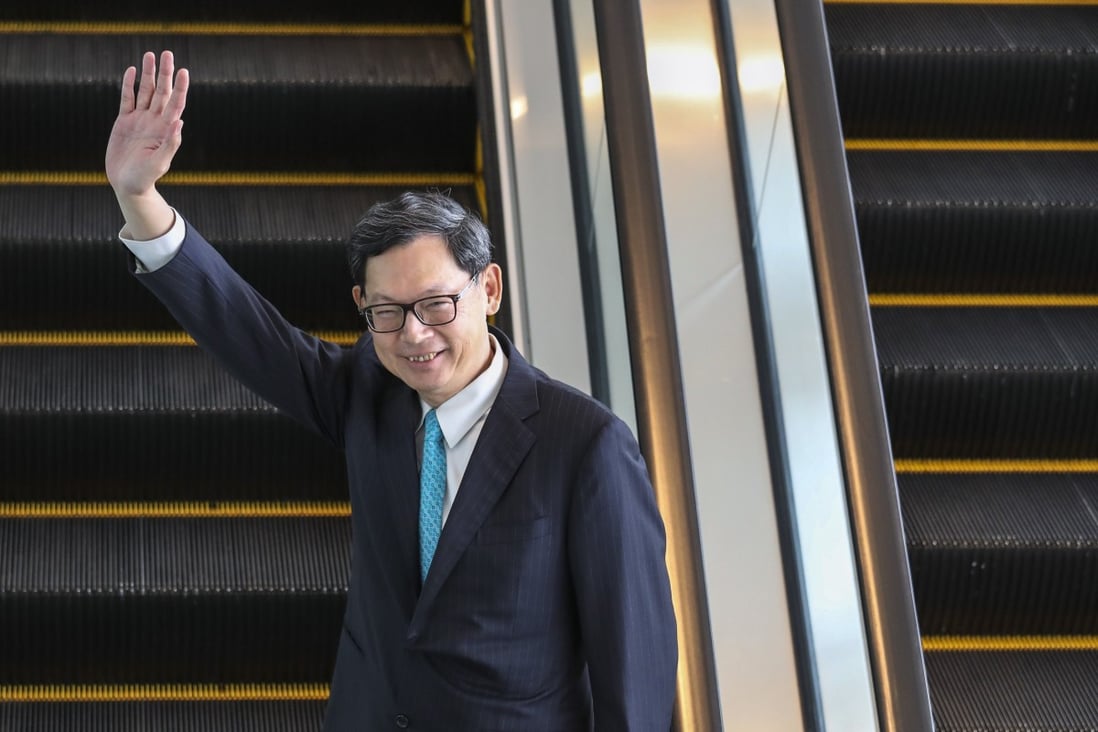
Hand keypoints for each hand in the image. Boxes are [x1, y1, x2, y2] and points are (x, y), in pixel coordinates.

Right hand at [106, 50, 188, 196]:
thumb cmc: (146, 178)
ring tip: (151, 55)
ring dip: (148, 74)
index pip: (176, 103)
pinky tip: (132, 71)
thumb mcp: (160, 162)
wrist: (127, 184)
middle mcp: (154, 121)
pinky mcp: (123, 122)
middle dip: (164, 73)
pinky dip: (129, 85)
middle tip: (167, 53)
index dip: (180, 87)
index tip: (183, 71)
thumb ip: (170, 143)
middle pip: (161, 92)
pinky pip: (127, 99)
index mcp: (165, 129)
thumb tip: (179, 122)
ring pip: (145, 91)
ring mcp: (139, 120)